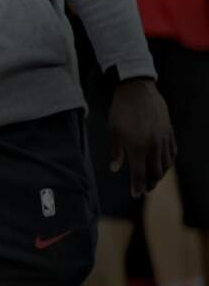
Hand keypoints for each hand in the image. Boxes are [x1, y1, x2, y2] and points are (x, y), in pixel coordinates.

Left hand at [108, 77, 175, 196]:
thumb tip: (115, 169)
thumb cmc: (121, 111)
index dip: (137, 186)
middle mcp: (153, 146)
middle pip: (155, 173)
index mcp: (137, 147)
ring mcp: (163, 139)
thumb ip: (116, 152)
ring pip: (166, 164)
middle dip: (150, 183)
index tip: (135, 195)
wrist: (137, 90)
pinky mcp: (169, 132)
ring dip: (160, 174)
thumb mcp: (113, 131)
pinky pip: (172, 153)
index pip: (139, 174)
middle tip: (144, 189)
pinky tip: (163, 164)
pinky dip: (168, 161)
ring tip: (153, 178)